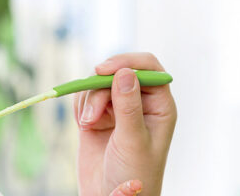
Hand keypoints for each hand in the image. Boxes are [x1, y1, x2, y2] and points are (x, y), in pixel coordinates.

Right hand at [73, 53, 176, 195]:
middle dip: (100, 88)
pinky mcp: (98, 116)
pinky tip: (84, 125)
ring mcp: (118, 109)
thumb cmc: (134, 175)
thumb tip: (125, 73)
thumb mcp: (132, 141)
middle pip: (118, 72)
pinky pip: (85, 97)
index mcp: (159, 105)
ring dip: (89, 100)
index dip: (126, 63)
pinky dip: (80, 106)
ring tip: (87, 125)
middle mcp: (140, 103)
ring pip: (99, 84)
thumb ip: (129, 106)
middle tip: (90, 114)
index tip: (103, 70)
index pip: (148, 68)